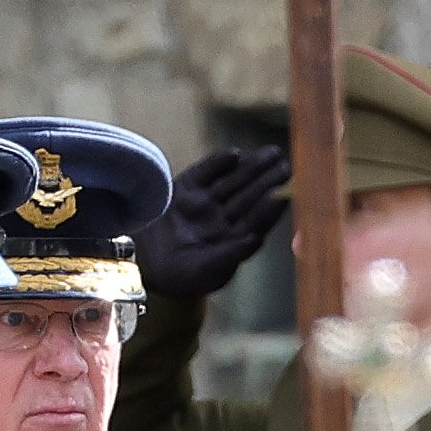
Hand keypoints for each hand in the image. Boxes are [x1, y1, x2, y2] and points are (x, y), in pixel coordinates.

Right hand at [143, 144, 292, 304]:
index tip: (286, 193)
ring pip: (233, 181)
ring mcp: (206, 202)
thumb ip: (232, 254)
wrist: (144, 265)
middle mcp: (224, 218)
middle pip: (250, 196)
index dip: (272, 205)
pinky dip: (217, 163)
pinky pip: (205, 172)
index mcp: (235, 238)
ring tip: (270, 153)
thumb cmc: (182, 277)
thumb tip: (256, 238)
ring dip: (251, 167)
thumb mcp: (208, 271)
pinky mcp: (186, 189)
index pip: (259, 219)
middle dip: (268, 180)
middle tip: (286, 164)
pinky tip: (234, 154)